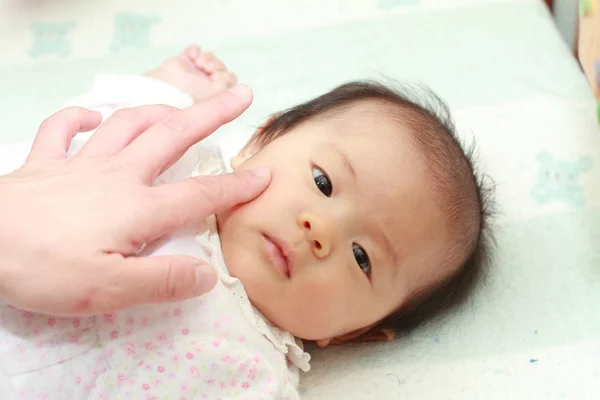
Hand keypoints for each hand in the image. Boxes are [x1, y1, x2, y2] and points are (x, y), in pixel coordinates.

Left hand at [0, 85, 269, 315]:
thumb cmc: (43, 267)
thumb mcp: (109, 289)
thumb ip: (163, 281)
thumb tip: (209, 275)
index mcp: (138, 208)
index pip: (200, 195)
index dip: (236, 186)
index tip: (264, 175)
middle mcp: (118, 175)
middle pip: (173, 136)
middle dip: (211, 114)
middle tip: (239, 95)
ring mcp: (80, 163)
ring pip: (127, 123)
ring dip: (158, 110)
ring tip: (178, 107)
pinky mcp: (44, 162)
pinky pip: (63, 129)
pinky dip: (80, 118)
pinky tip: (92, 118)